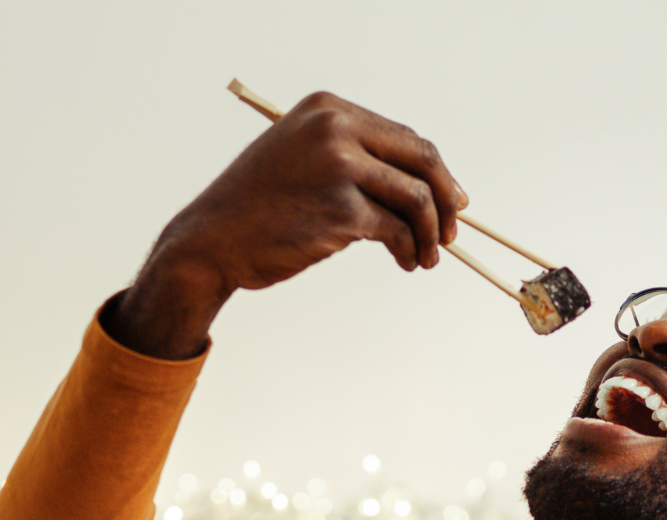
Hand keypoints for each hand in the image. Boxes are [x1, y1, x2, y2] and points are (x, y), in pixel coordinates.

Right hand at [106, 91, 468, 359]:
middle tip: (453, 231)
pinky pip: (398, 232)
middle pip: (423, 160)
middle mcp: (334, 130)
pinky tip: (407, 262)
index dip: (438, 172)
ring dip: (432, 234)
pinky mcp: (341, 211)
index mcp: (328, 110)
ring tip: (428, 257)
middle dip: (447, 200)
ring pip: (416, 199)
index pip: (406, 138)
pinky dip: (411, 250)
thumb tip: (432, 186)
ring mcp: (339, 168)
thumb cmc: (261, 206)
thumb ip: (359, 159)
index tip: (452, 202)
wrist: (213, 239)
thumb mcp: (306, 159)